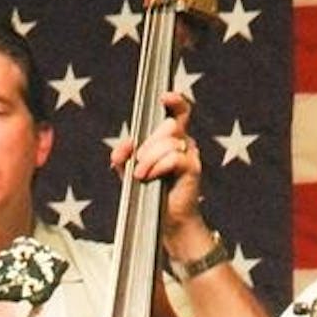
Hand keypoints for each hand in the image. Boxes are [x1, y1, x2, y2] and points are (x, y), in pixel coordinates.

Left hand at [108, 91, 205, 238]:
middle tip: (139, 164)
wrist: (166, 220)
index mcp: (171, 138)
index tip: (164, 97)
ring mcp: (191, 154)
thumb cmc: (150, 193)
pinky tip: (149, 177)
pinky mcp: (193, 168)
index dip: (175, 101)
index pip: (179, 112)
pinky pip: (173, 158)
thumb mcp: (129, 173)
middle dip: (149, 144)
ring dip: (149, 159)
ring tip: (141, 176)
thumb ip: (123, 157)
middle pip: (169, 126)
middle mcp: (184, 142)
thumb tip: (125, 145)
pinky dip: (157, 167)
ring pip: (168, 142)